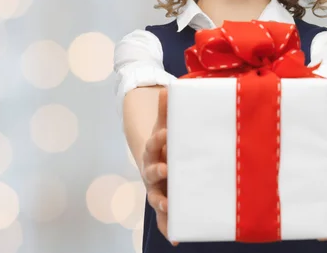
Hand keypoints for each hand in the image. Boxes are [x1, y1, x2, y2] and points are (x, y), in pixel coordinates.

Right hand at [141, 88, 177, 245]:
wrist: (160, 161)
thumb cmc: (168, 142)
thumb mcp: (167, 124)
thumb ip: (168, 110)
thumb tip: (169, 87)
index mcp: (153, 150)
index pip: (153, 143)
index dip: (158, 140)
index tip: (165, 135)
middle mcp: (152, 171)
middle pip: (151, 172)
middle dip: (158, 171)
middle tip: (166, 168)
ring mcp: (157, 189)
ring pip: (156, 197)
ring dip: (161, 202)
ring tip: (166, 205)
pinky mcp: (166, 205)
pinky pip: (165, 219)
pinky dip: (168, 229)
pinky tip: (175, 238)